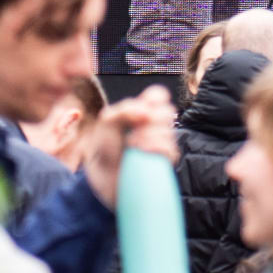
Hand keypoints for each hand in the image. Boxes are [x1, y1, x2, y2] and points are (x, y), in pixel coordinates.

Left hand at [83, 86, 175, 207]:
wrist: (102, 175)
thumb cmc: (104, 148)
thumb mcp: (107, 122)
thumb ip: (124, 110)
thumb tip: (146, 112)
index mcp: (141, 112)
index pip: (159, 96)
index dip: (155, 98)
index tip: (143, 109)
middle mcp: (155, 125)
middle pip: (168, 111)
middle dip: (151, 119)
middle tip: (134, 129)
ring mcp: (161, 143)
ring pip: (168, 131)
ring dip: (147, 136)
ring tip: (132, 145)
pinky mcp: (164, 161)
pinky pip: (170, 149)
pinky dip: (154, 148)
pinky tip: (141, 153)